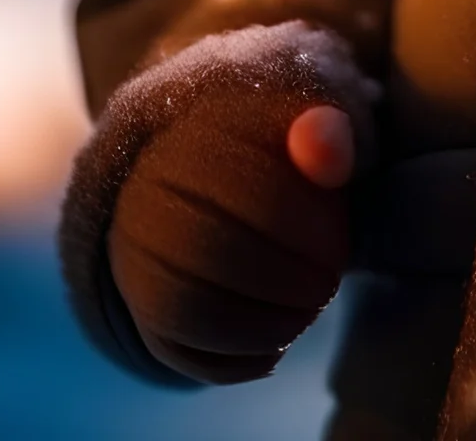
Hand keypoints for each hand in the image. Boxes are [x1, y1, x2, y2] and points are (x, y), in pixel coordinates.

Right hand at [108, 94, 356, 382]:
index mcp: (199, 122)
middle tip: (329, 288)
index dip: (305, 232)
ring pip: (184, 307)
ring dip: (260, 328)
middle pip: (209, 251)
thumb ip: (330, 131)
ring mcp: (135, 242)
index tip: (340, 248)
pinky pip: (172, 346)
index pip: (247, 188)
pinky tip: (274, 346)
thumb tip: (324, 150)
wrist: (220, 154)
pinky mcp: (138, 295)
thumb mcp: (319, 115)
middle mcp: (151, 181)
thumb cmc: (288, 138)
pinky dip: (232, 359)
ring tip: (305, 317)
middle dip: (284, 284)